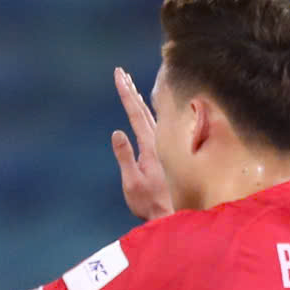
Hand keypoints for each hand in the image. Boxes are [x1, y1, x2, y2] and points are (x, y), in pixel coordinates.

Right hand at [110, 67, 171, 220]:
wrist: (172, 215)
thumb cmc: (150, 203)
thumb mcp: (132, 182)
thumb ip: (125, 157)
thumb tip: (117, 132)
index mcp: (150, 145)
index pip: (135, 113)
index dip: (126, 93)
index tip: (119, 76)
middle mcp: (159, 142)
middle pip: (143, 110)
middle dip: (131, 90)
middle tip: (121, 73)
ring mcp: (163, 147)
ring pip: (151, 116)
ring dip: (140, 100)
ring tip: (131, 87)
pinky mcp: (164, 154)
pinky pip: (157, 125)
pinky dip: (149, 113)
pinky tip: (147, 110)